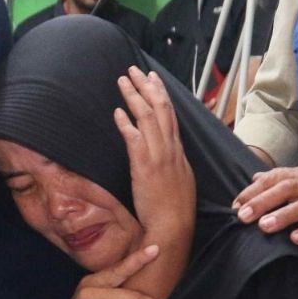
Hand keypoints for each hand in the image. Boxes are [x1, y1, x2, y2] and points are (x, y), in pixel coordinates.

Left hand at [115, 67, 195, 246]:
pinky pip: (135, 140)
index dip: (161, 95)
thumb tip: (165, 153)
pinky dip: (126, 124)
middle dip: (147, 87)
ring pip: (148, 118)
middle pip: (160, 109)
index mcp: (178, 152)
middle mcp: (170, 150)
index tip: (153, 79)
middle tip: (135, 70)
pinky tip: (117, 112)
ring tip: (123, 80)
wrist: (173, 227)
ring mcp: (159, 157)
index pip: (170, 115)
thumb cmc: (175, 211)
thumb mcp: (180, 181)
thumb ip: (172, 163)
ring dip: (134, 97)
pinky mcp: (145, 168)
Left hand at [231, 166, 297, 247]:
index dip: (255, 190)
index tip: (236, 205)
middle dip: (264, 201)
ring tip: (264, 226)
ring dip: (285, 215)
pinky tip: (295, 239)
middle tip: (243, 216)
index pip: (277, 177)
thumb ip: (283, 181)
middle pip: (289, 188)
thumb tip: (255, 177)